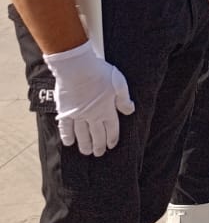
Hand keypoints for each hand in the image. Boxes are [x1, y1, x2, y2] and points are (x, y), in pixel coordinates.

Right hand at [43, 41, 133, 157]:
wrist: (76, 69)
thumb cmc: (99, 73)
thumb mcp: (119, 84)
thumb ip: (124, 99)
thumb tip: (130, 111)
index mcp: (107, 109)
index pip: (111, 128)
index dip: (112, 138)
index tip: (112, 146)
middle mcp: (92, 115)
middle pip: (97, 134)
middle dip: (99, 145)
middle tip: (99, 153)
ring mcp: (77, 115)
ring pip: (82, 134)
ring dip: (85, 144)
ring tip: (87, 152)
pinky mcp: (65, 111)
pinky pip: (65, 127)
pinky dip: (67, 136)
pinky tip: (69, 143)